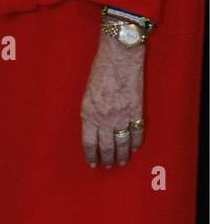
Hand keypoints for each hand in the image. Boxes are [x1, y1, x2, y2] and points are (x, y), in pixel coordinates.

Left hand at [80, 35, 145, 168]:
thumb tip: (93, 124)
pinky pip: (136, 132)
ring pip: (121, 143)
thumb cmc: (100, 69)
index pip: (88, 141)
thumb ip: (90, 109)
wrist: (120, 57)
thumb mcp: (87, 92)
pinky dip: (135, 142)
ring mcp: (121, 116)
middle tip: (108, 166)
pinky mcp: (136, 111)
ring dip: (122, 155)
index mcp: (88, 112)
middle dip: (107, 158)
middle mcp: (104, 118)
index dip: (91, 155)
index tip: (92, 163)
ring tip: (121, 162)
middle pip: (106, 146)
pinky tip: (134, 148)